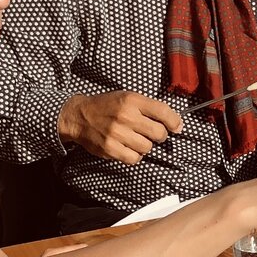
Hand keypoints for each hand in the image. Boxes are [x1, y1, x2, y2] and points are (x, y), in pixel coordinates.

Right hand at [57, 91, 182, 163]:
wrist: (79, 116)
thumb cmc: (107, 106)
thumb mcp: (127, 97)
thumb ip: (148, 108)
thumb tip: (174, 123)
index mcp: (132, 100)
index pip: (163, 111)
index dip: (174, 122)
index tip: (177, 127)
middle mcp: (125, 116)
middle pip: (158, 133)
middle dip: (159, 135)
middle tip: (152, 133)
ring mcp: (117, 133)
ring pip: (147, 147)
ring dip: (146, 146)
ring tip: (136, 139)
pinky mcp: (110, 148)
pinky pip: (134, 158)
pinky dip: (135, 155)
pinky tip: (128, 147)